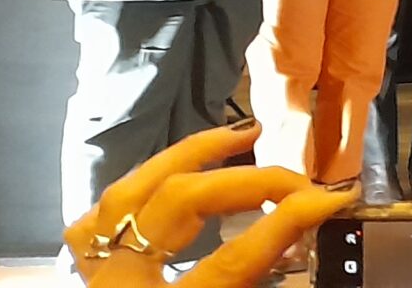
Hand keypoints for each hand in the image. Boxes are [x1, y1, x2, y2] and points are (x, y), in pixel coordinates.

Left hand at [67, 120, 356, 286]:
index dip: (286, 223)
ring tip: (243, 138)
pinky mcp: (78, 274)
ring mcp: (88, 276)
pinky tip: (177, 174)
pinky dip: (144, 184)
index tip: (333, 200)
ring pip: (130, 191)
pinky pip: (104, 213)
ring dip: (191, 158)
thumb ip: (260, 286)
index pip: (233, 261)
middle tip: (300, 182)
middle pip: (177, 204)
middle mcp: (116, 287)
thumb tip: (298, 248)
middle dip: (247, 182)